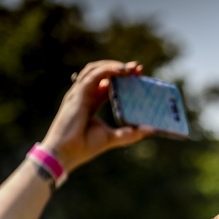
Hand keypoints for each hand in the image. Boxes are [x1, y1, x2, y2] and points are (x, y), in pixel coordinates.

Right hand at [40, 60, 154, 171]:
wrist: (67, 152)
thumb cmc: (84, 146)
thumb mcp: (113, 138)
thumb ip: (130, 134)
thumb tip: (151, 130)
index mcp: (91, 103)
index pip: (107, 84)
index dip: (121, 77)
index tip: (138, 74)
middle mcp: (84, 95)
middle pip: (102, 73)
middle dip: (119, 68)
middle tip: (138, 68)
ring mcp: (79, 93)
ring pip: (95, 69)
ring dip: (114, 65)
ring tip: (132, 67)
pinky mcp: (78, 94)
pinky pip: (94, 75)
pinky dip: (108, 70)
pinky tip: (122, 71)